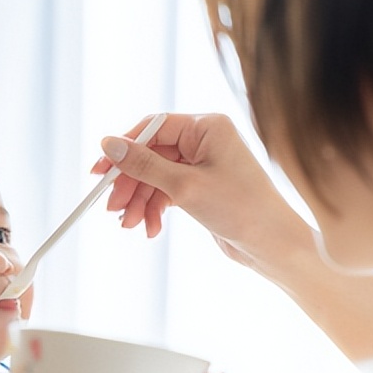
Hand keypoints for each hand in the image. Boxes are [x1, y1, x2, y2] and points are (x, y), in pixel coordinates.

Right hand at [93, 113, 313, 277]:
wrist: (273, 245)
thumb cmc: (241, 209)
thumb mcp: (185, 187)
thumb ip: (144, 165)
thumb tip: (108, 145)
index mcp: (207, 127)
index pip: (153, 127)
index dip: (123, 149)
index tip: (100, 171)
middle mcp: (206, 141)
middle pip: (151, 155)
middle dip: (131, 183)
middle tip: (112, 208)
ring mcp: (204, 165)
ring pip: (157, 177)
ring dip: (141, 201)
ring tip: (131, 225)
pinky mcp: (202, 188)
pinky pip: (168, 192)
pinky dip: (156, 209)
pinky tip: (150, 229)